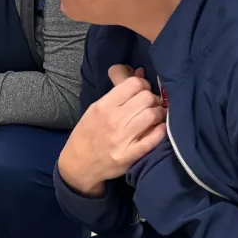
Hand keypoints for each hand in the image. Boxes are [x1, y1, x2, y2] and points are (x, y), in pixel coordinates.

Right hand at [57, 65, 166, 195]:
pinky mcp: (130, 155)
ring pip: (153, 115)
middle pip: (146, 98)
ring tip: (155, 118)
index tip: (143, 92)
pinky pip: (154, 138)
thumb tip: (140, 72)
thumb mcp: (95, 109)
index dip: (143, 86)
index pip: (134, 84)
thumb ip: (117, 92)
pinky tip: (158, 129)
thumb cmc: (87, 134)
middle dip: (153, 100)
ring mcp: (122, 138)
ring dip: (159, 114)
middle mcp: (113, 120)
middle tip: (151, 106)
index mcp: (103, 106)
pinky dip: (160, 131)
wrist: (77, 165)